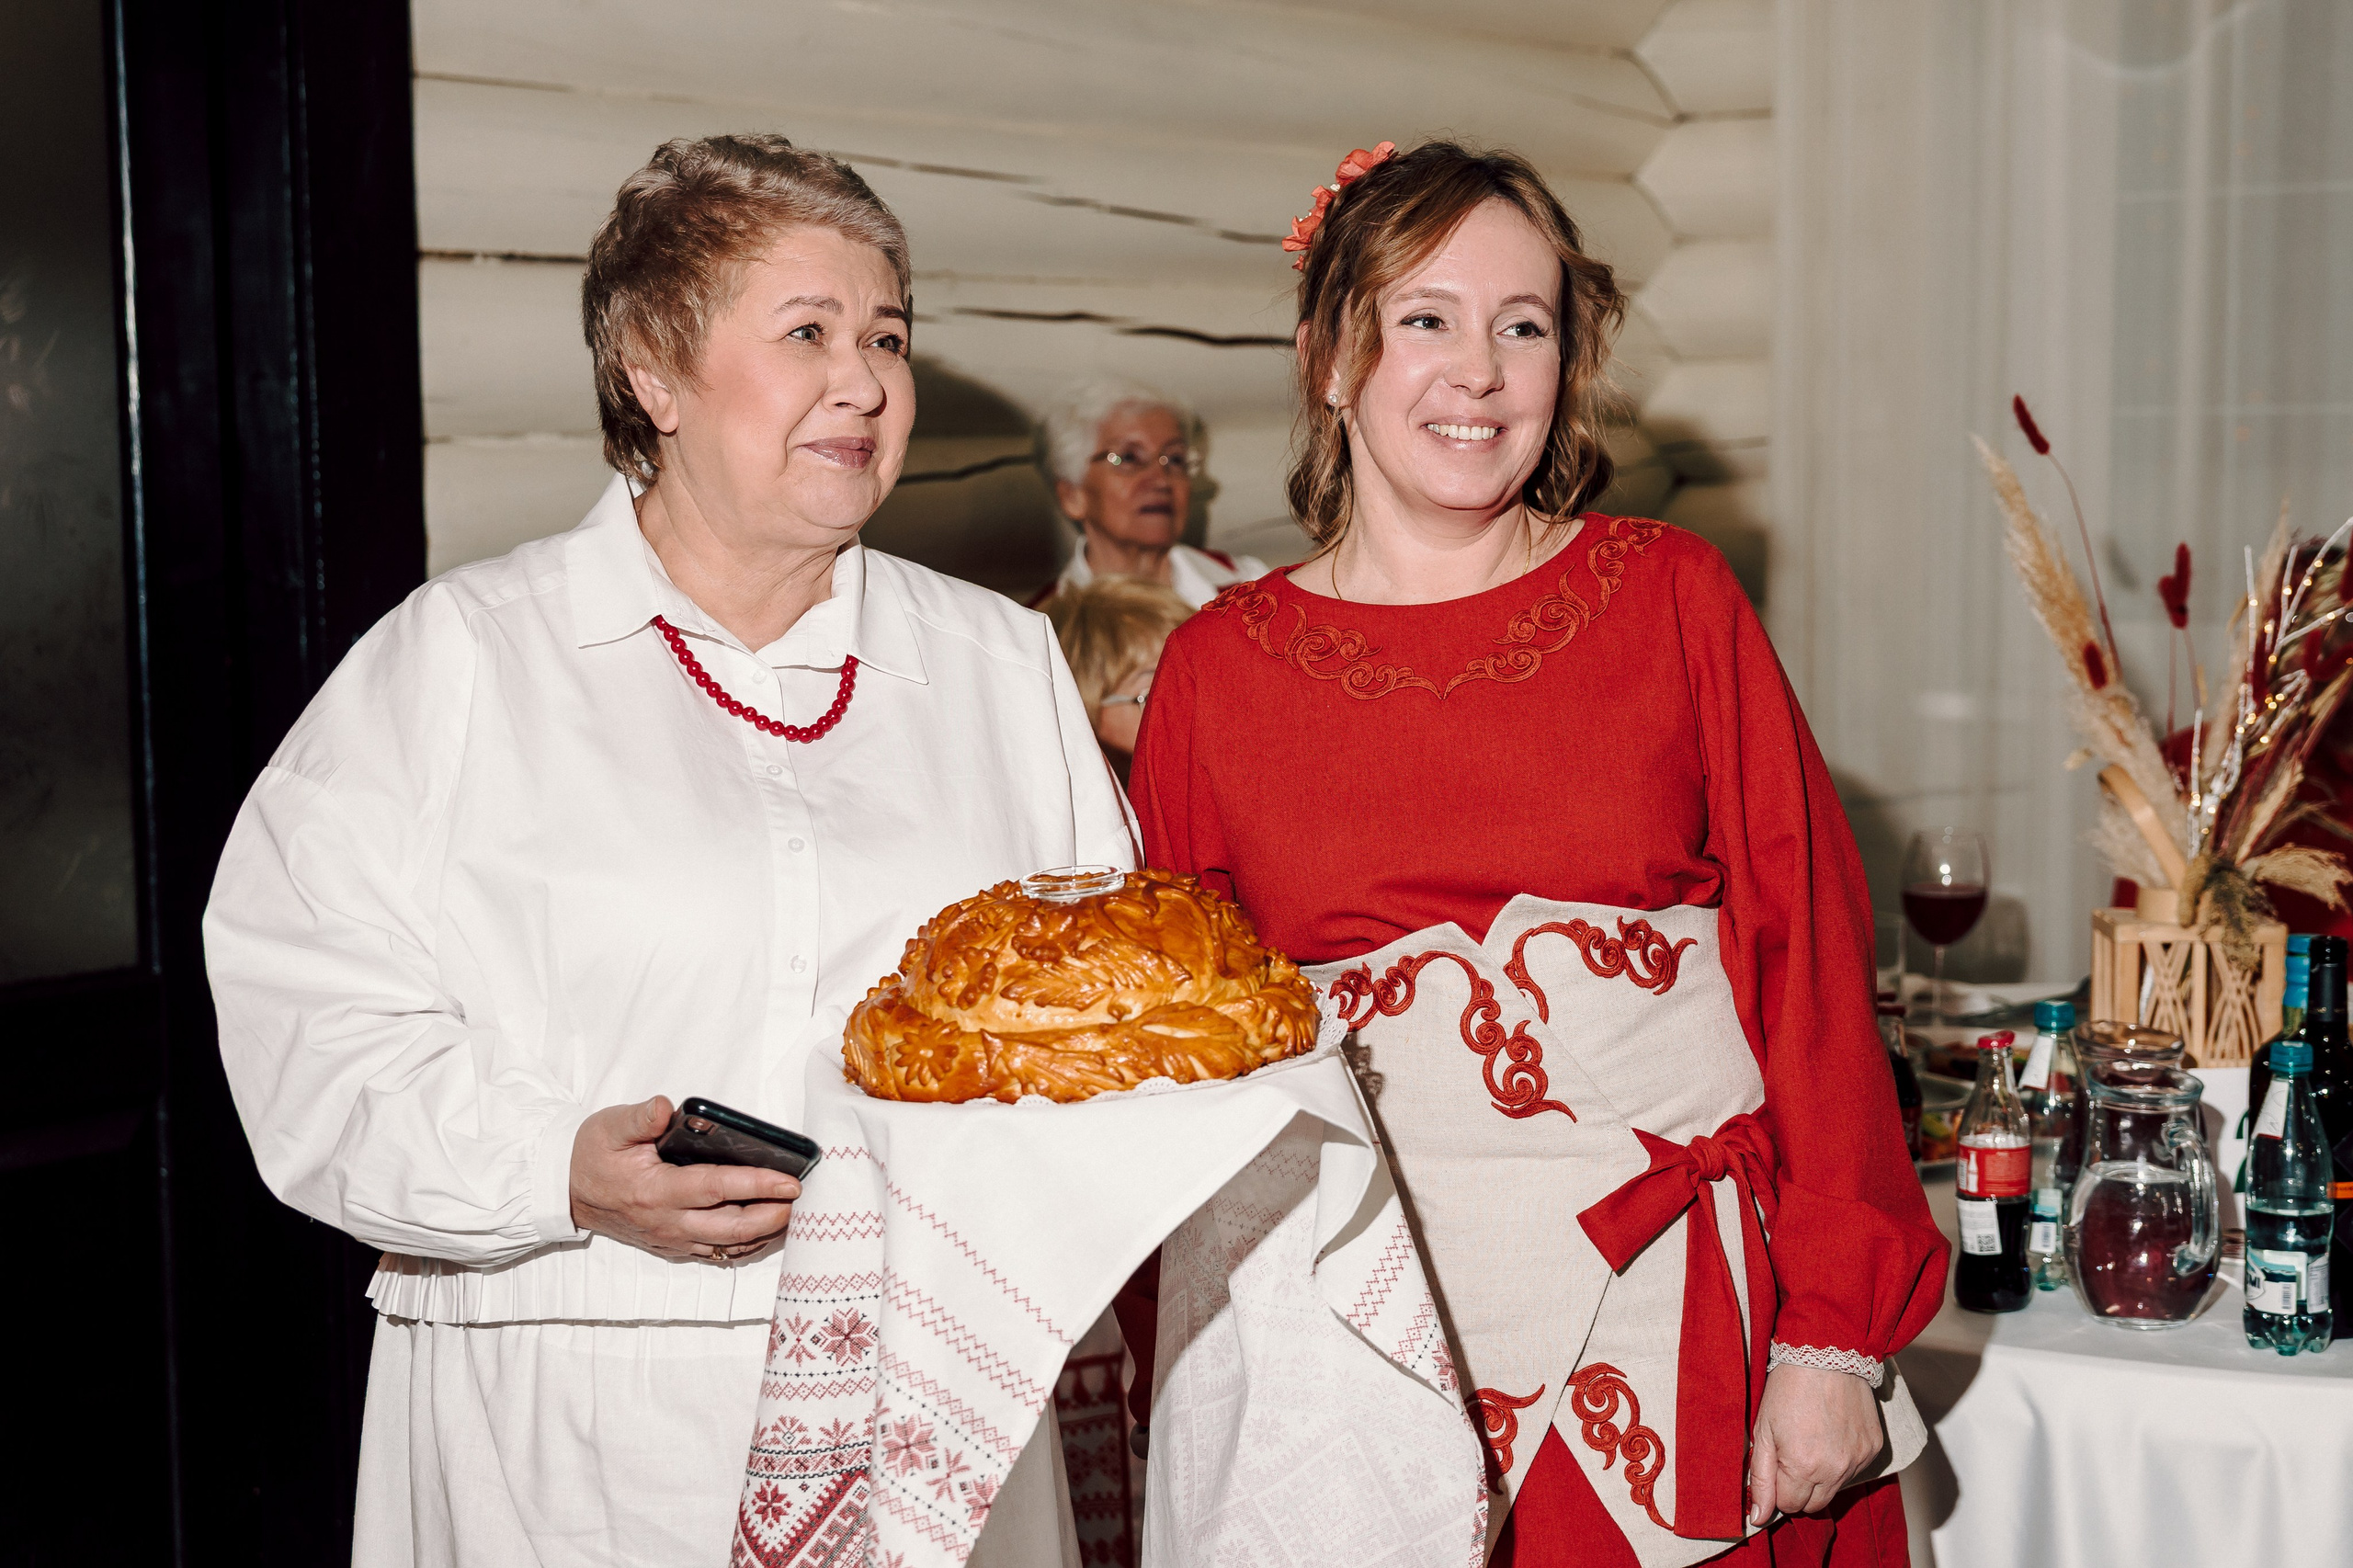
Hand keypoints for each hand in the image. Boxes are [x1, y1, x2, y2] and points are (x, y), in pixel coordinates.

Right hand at [569, 1096, 798, 1262]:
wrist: (566, 1191)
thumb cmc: (592, 1154)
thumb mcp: (610, 1127)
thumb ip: (641, 1118)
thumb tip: (664, 1108)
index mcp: (656, 1191)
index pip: (717, 1190)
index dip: (757, 1185)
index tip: (790, 1180)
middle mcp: (667, 1222)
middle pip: (732, 1227)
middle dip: (773, 1215)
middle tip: (803, 1200)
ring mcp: (670, 1239)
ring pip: (728, 1246)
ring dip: (764, 1233)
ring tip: (794, 1215)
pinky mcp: (671, 1246)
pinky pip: (715, 1254)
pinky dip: (744, 1245)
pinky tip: (765, 1231)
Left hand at [1746, 1362, 1883, 1524]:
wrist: (1827, 1354)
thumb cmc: (1788, 1388)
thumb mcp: (1763, 1431)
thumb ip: (1761, 1478)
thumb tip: (1757, 1518)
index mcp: (1804, 1467)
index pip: (1788, 1506)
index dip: (1777, 1489)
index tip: (1775, 1466)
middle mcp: (1835, 1470)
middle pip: (1814, 1505)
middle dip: (1798, 1489)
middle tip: (1790, 1456)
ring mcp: (1858, 1460)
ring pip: (1834, 1489)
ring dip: (1820, 1476)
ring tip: (1810, 1440)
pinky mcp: (1873, 1449)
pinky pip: (1853, 1470)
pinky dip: (1840, 1461)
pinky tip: (1831, 1434)